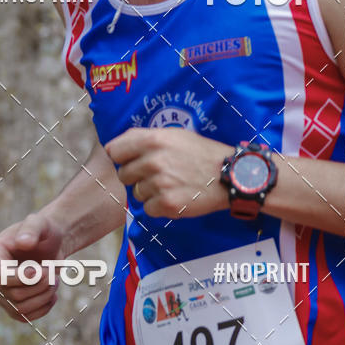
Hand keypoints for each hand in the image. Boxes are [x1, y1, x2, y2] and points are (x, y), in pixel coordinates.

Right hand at [0, 213, 63, 322]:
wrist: (52, 243)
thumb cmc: (44, 230)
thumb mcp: (40, 222)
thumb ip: (31, 228)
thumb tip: (23, 242)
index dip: (21, 278)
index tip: (40, 270)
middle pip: (13, 295)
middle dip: (39, 285)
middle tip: (52, 270)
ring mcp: (1, 292)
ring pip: (20, 310)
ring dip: (44, 296)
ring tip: (54, 280)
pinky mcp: (13, 305)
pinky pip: (25, 317)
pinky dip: (43, 308)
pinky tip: (52, 294)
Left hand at [105, 128, 230, 217]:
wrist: (231, 175)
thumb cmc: (202, 153)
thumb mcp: (175, 135)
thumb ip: (145, 138)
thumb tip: (117, 147)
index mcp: (152, 140)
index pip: (113, 151)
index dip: (122, 157)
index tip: (131, 161)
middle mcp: (153, 161)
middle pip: (123, 175)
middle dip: (136, 176)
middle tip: (157, 175)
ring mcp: (159, 184)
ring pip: (136, 193)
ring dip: (149, 193)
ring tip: (171, 185)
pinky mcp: (167, 204)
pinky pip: (148, 209)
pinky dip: (159, 207)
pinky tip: (175, 197)